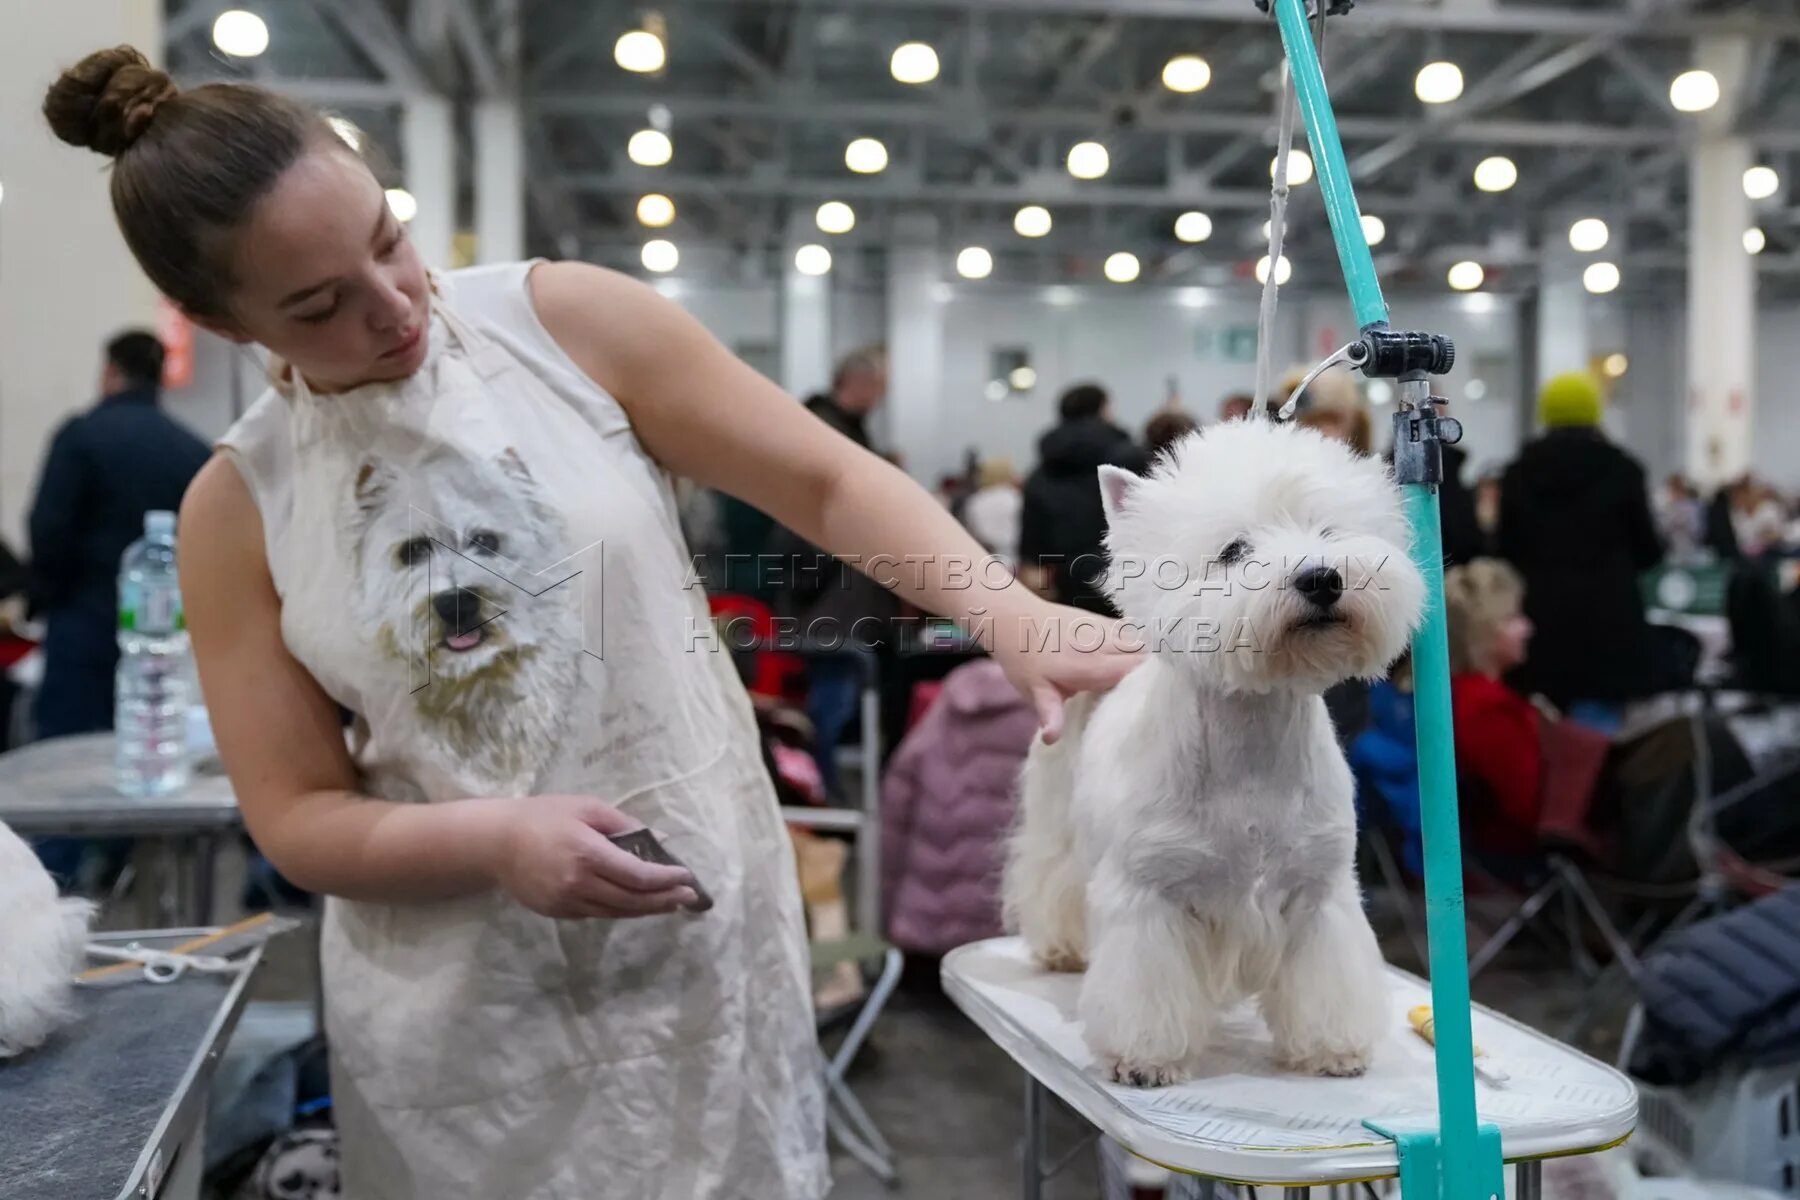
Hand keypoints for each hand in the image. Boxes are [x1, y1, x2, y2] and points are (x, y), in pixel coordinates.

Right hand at [492, 795, 697, 918]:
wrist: (495, 842)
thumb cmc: (544, 816)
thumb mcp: (586, 808)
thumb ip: (624, 824)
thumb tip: (660, 841)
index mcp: (588, 853)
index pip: (637, 875)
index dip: (665, 879)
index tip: (687, 877)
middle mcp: (579, 883)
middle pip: (632, 900)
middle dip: (664, 899)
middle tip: (688, 897)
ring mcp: (567, 902)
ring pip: (616, 912)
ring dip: (646, 910)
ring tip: (669, 903)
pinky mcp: (558, 913)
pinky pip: (597, 914)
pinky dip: (620, 909)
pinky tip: (635, 903)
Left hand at [992, 602, 1143, 743]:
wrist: (1013, 619)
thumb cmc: (1023, 660)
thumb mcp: (1033, 691)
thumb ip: (1050, 713)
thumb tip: (1052, 738)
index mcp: (1089, 665)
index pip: (1135, 673)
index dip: (1149, 687)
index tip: (1157, 705)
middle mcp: (1102, 643)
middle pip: (1146, 657)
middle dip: (1155, 676)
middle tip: (1158, 697)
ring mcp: (1104, 628)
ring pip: (1142, 642)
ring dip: (1149, 660)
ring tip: (1153, 681)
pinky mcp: (1103, 620)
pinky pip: (1132, 632)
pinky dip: (1140, 646)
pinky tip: (1140, 661)